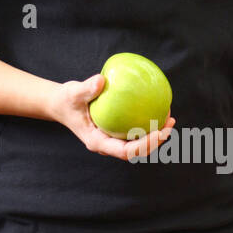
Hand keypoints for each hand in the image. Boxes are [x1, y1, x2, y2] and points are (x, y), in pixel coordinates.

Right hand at [49, 73, 174, 160]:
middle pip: (137, 152)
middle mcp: (108, 145)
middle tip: (170, 123)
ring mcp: (112, 139)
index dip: (145, 145)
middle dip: (156, 141)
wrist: (61, 105)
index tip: (159, 132)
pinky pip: (136, 131)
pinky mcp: (116, 131)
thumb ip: (86, 89)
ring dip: (156, 134)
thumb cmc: (66, 100)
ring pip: (139, 144)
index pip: (126, 151)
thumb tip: (102, 80)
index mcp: (98, 142)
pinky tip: (158, 108)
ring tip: (170, 118)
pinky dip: (148, 123)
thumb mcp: (72, 93)